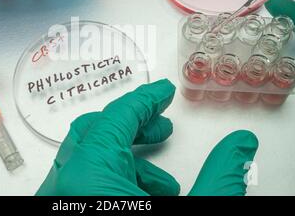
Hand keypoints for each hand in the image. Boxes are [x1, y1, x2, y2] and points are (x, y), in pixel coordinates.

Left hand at [36, 79, 258, 195]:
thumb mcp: (193, 214)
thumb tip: (240, 146)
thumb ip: (218, 179)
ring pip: (85, 159)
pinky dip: (108, 181)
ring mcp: (54, 199)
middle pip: (94, 132)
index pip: (118, 117)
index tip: (163, 91)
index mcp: (88, 175)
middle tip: (162, 125)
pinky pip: (77, 183)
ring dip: (125, 161)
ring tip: (163, 183)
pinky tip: (140, 199)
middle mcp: (62, 184)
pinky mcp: (55, 212)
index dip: (146, 99)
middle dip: (134, 126)